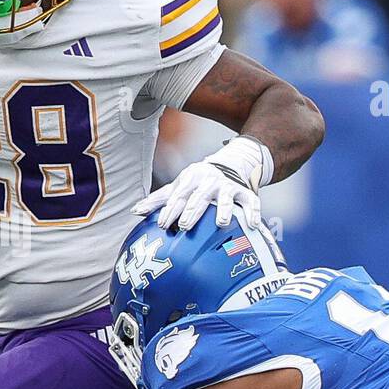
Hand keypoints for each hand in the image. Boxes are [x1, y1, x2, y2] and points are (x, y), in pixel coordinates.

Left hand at [134, 135, 268, 229]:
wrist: (231, 162)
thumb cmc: (198, 180)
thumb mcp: (179, 185)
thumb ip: (159, 199)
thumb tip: (135, 211)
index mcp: (191, 179)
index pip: (178, 196)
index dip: (171, 210)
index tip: (163, 225)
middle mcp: (209, 181)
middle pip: (199, 197)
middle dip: (193, 211)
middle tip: (186, 226)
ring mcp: (228, 186)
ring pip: (226, 198)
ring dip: (223, 210)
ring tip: (221, 223)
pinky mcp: (245, 192)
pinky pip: (251, 202)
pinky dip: (253, 212)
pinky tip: (252, 224)